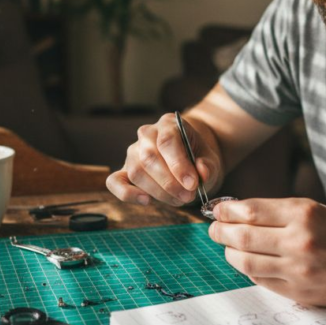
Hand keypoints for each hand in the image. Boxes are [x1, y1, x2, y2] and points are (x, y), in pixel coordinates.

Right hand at [106, 113, 222, 205]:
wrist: (190, 158)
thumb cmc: (198, 158)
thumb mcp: (210, 159)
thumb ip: (208, 166)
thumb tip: (202, 173)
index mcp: (168, 124)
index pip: (167, 142)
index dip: (178, 165)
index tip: (192, 184)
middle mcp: (146, 134)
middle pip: (149, 158)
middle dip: (169, 183)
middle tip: (188, 196)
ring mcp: (133, 152)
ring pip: (137, 172)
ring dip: (158, 191)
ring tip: (179, 200)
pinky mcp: (124, 170)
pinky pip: (115, 181)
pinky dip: (126, 194)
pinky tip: (146, 201)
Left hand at [208, 198, 325, 305]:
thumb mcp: (317, 209)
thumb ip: (281, 211)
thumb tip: (240, 212)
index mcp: (304, 213)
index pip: (250, 211)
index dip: (226, 210)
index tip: (218, 210)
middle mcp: (299, 240)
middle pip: (242, 236)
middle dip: (220, 231)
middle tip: (214, 229)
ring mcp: (297, 269)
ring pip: (245, 261)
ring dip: (229, 252)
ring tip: (228, 246)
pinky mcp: (298, 292)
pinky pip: (260, 279)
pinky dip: (248, 268)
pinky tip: (248, 261)